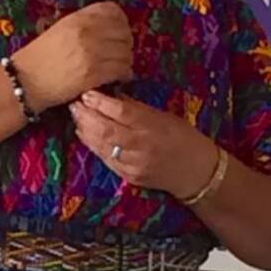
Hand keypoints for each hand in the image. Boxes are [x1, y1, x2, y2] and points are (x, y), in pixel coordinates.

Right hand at [11, 3, 133, 111]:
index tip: (119, 29)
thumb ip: (82, 25)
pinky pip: (121, 69)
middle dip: (125, 42)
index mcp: (77, 19)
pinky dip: (124, 74)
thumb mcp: (58, 30)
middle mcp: (87, 32)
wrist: (27, 81)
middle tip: (120, 50)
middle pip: (123, 32)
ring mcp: (92, 53)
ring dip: (125, 59)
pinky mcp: (95, 73)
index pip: (112, 11)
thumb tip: (105, 28)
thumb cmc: (39, 59)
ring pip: (125, 52)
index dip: (120, 21)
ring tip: (118, 65)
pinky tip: (118, 77)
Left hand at [70, 89, 219, 196]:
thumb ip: (138, 109)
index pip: (122, 113)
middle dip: (87, 116)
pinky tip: (86, 135)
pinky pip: (106, 159)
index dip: (101, 103)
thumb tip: (112, 96)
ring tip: (76, 117)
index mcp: (154, 127)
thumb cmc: (184, 138)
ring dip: (86, 130)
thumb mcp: (165, 117)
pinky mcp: (129, 176)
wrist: (197, 172)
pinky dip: (94, 146)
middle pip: (107, 130)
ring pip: (103, 146)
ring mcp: (135, 164)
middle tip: (74, 103)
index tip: (86, 93)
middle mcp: (143, 147)